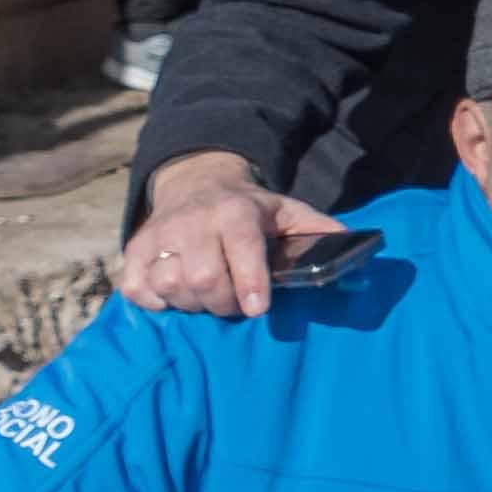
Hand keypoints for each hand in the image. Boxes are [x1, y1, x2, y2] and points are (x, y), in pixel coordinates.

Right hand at [116, 156, 354, 321]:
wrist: (197, 183)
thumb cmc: (251, 210)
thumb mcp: (287, 211)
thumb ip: (319, 229)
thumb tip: (358, 248)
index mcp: (235, 211)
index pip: (241, 247)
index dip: (249, 280)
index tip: (258, 307)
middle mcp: (193, 221)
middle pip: (201, 278)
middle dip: (223, 302)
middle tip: (236, 305)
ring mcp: (158, 236)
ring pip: (169, 286)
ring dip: (192, 304)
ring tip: (209, 297)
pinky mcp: (133, 251)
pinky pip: (136, 289)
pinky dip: (156, 302)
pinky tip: (177, 295)